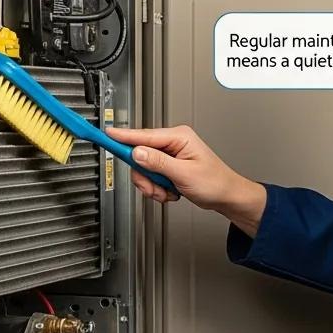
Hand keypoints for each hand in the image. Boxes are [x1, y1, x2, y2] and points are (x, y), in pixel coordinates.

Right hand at [106, 125, 265, 230]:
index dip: (122, 137)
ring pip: (144, 169)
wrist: (226, 197)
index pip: (142, 135)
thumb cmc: (215, 182)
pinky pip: (151, 177)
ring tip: (168, 192)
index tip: (105, 135)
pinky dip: (158, 189)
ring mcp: (169, 155)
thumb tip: (137, 152)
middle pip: (139, 155)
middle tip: (156, 188)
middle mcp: (172, 143)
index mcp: (178, 137)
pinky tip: (171, 192)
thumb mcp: (184, 173)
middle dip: (145, 177)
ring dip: (153, 186)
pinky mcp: (168, 167)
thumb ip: (158, 162)